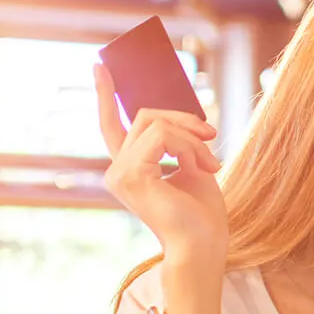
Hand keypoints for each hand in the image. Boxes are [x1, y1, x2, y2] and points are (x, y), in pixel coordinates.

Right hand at [96, 64, 228, 270]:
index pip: (112, 126)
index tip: (100, 67)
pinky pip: (162, 135)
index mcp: (131, 169)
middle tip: (213, 139)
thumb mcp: (193, 166)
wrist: (203, 246)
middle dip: (186, 122)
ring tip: (212, 164)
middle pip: (147, 116)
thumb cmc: (203, 215)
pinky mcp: (130, 174)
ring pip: (157, 123)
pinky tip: (199, 168)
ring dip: (192, 139)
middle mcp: (118, 170)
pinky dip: (188, 146)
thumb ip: (179, 141)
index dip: (106, 95)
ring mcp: (119, 173)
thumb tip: (184, 115)